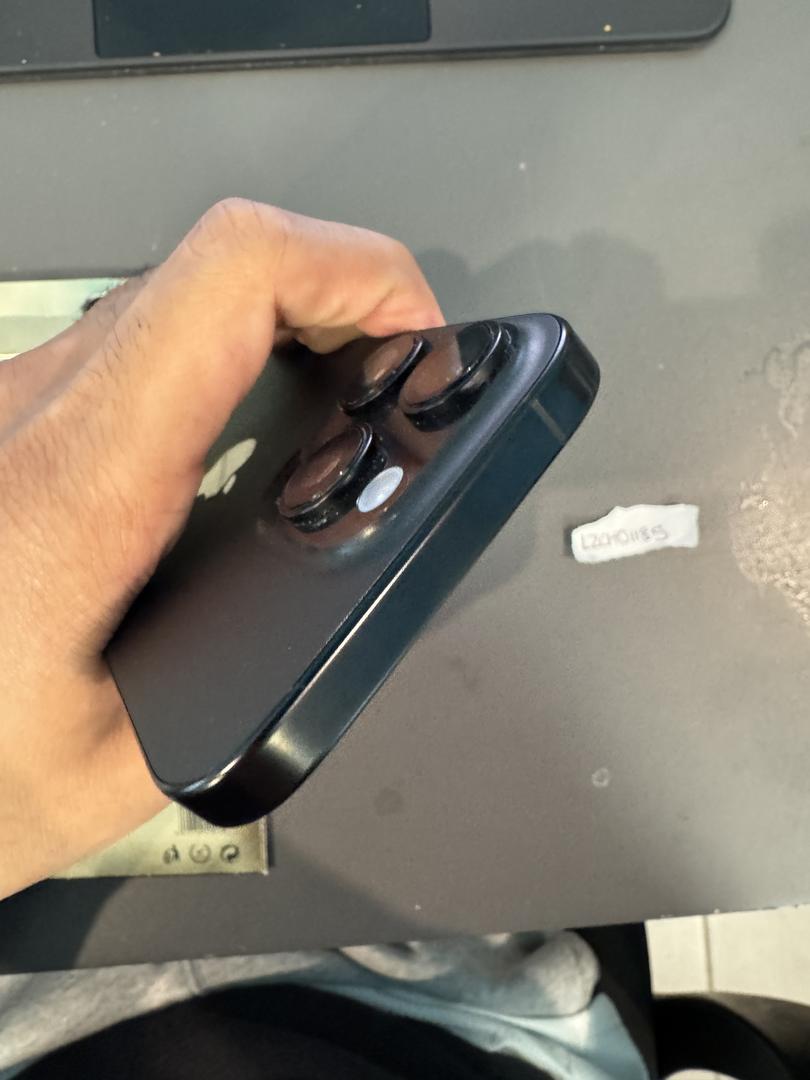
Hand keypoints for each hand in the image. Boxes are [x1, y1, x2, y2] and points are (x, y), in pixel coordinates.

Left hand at [0, 200, 442, 898]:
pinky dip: (231, 351)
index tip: (413, 335)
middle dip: (342, 295)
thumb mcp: (132, 762)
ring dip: (287, 317)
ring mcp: (11, 403)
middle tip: (393, 369)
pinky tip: (258, 420)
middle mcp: (29, 413)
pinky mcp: (9, 419)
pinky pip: (140, 337)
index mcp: (74, 485)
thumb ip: (255, 684)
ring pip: (179, 289)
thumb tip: (340, 601)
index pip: (234, 280)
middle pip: (218, 263)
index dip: (357, 274)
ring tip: (344, 392)